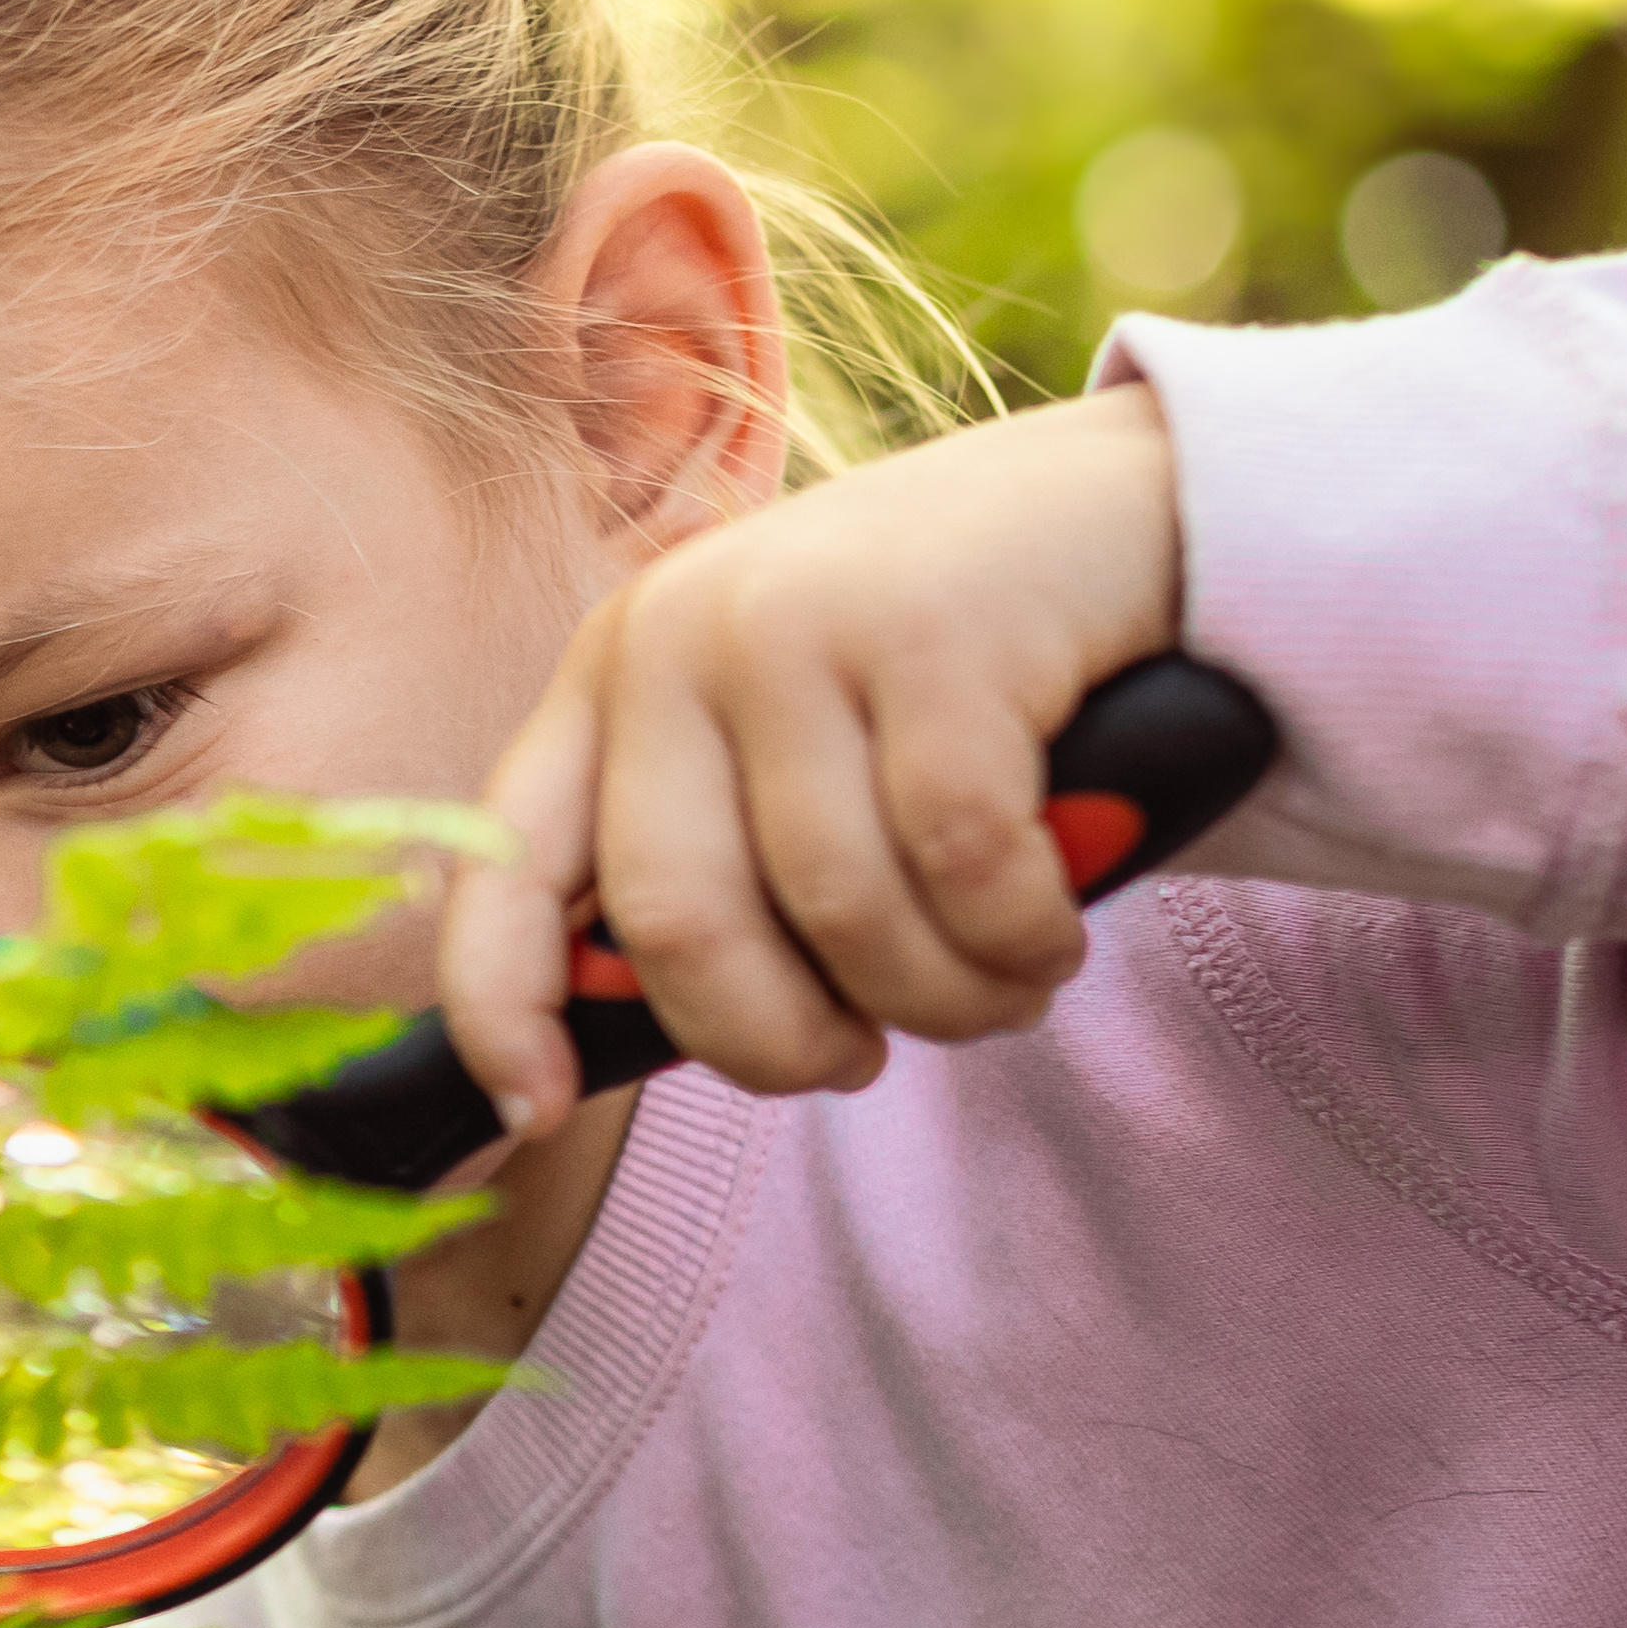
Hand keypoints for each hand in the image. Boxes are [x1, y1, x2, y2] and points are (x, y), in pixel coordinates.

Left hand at [443, 382, 1186, 1130]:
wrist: (1128, 510)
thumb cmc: (942, 678)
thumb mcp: (784, 749)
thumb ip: (702, 863)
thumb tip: (596, 1039)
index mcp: (611, 679)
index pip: (502, 868)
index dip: (498, 1009)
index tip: (533, 1116)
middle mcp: (675, 636)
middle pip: (677, 923)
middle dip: (774, 1042)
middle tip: (856, 1062)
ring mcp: (799, 616)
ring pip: (838, 909)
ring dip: (937, 1001)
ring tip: (998, 991)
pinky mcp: (936, 624)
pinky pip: (963, 861)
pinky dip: (1017, 937)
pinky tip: (1050, 935)